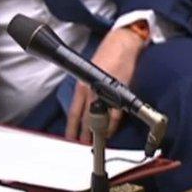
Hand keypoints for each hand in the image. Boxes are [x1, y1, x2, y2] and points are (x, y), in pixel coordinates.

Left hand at [65, 28, 144, 143]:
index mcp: (82, 85)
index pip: (74, 112)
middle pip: (86, 119)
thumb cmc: (105, 58)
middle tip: (83, 144)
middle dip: (84, 135)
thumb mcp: (88, 74)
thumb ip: (86, 91)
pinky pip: (116, 116)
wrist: (121, 47)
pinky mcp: (121, 95)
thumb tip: (84, 109)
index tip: (70, 138)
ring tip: (97, 142)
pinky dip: (113, 126)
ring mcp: (106, 94)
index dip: (72, 128)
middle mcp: (92, 90)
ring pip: (101, 120)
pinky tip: (110, 131)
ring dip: (99, 133)